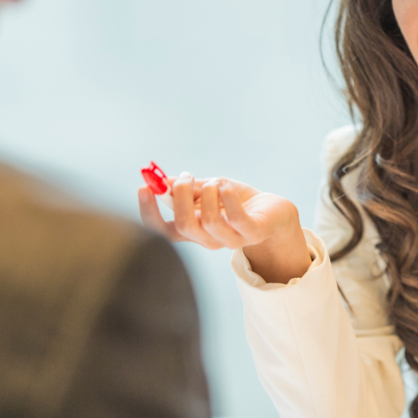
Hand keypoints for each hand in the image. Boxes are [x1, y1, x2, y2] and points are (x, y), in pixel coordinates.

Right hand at [138, 173, 311, 283]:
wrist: (274, 212)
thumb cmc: (237, 201)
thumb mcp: (208, 191)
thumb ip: (187, 189)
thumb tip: (161, 181)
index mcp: (193, 231)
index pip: (161, 231)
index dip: (149, 211)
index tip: (143, 186)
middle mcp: (209, 240)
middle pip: (182, 226)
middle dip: (180, 196)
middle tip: (186, 177)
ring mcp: (231, 239)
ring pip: (209, 222)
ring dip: (209, 193)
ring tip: (217, 181)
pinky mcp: (254, 232)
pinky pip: (236, 218)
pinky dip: (227, 196)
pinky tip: (226, 185)